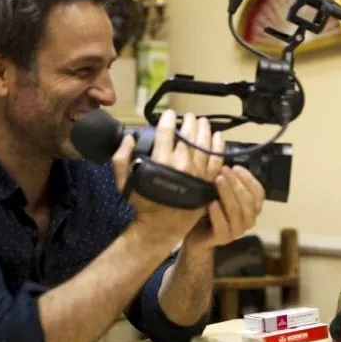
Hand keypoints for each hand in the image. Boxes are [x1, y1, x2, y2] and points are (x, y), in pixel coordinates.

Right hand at [111, 110, 223, 242]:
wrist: (161, 227)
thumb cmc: (143, 204)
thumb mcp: (124, 182)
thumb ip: (121, 158)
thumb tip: (128, 139)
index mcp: (161, 162)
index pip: (166, 134)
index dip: (168, 121)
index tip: (169, 114)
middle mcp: (181, 165)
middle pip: (188, 137)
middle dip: (188, 123)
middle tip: (188, 117)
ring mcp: (197, 174)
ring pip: (204, 145)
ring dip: (204, 130)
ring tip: (202, 122)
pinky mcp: (208, 182)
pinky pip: (217, 161)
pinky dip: (218, 147)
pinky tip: (218, 137)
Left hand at [184, 166, 265, 250]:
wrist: (195, 234)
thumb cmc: (210, 210)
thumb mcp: (221, 194)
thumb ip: (229, 183)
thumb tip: (229, 164)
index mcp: (252, 208)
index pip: (259, 193)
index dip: (249, 179)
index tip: (235, 167)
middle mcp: (248, 220)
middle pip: (248, 201)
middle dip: (236, 183)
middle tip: (223, 171)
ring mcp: (236, 231)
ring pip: (237, 212)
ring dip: (228, 194)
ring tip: (217, 181)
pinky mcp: (223, 239)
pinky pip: (223, 226)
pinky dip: (218, 213)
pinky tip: (211, 203)